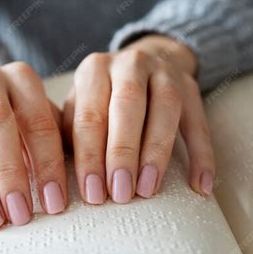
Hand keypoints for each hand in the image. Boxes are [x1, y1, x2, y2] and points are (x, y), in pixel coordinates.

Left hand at [62, 34, 214, 203]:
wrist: (148, 60)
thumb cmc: (104, 96)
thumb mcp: (80, 103)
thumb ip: (66, 130)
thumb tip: (51, 173)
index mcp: (95, 69)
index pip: (90, 114)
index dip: (90, 155)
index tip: (91, 192)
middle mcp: (130, 64)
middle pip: (127, 105)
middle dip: (122, 152)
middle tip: (119, 193)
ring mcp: (164, 72)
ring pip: (164, 108)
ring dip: (156, 152)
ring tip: (148, 190)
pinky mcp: (191, 88)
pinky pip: (199, 122)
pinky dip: (202, 155)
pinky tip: (199, 186)